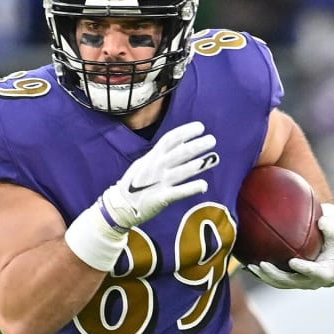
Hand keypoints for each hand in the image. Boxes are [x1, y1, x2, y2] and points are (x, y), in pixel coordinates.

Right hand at [100, 121, 218, 229]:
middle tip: (212, 140)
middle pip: (179, 153)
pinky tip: (204, 185)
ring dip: (198, 164)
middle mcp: (156, 167)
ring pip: (181, 171)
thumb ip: (162, 153)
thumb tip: (182, 140)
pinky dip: (191, 188)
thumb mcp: (145, 163)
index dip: (186, 131)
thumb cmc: (135, 183)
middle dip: (197, 146)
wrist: (119, 206)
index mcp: (152, 157)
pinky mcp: (160, 198)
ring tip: (214, 158)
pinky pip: (178, 192)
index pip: (170, 139)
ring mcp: (159, 182)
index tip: (200, 127)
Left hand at [247, 203, 333, 289]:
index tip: (293, 262)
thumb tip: (322, 220)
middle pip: (292, 281)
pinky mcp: (291, 281)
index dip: (304, 269)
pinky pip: (275, 280)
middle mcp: (312, 282)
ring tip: (250, 266)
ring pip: (280, 283)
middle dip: (276, 275)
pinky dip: (261, 275)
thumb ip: (332, 227)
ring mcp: (300, 283)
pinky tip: (246, 266)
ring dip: (264, 277)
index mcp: (327, 272)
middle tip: (262, 264)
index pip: (315, 273)